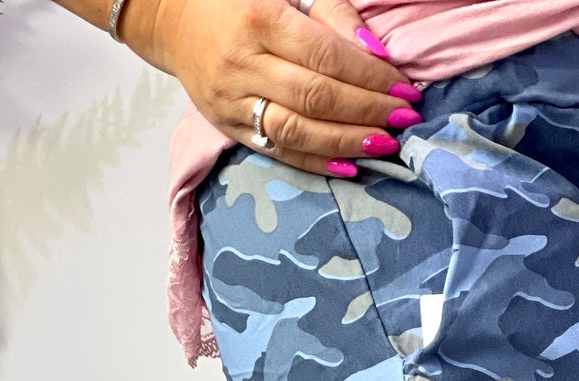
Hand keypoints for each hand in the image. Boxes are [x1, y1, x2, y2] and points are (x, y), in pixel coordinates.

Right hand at [123, 0, 422, 174]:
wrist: (173, 18)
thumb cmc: (238, 1)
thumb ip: (332, 16)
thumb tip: (377, 54)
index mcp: (260, 19)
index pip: (327, 57)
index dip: (370, 77)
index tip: (405, 89)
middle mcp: (244, 63)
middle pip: (317, 97)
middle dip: (367, 111)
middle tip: (404, 119)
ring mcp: (233, 101)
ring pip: (299, 130)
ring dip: (348, 142)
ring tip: (385, 144)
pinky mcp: (228, 127)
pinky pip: (278, 151)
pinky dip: (316, 163)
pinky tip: (349, 166)